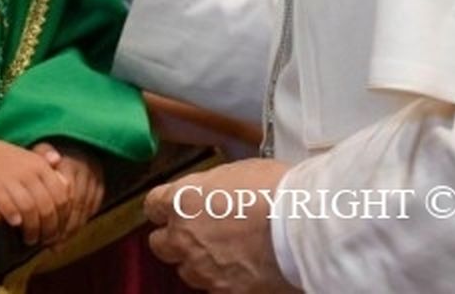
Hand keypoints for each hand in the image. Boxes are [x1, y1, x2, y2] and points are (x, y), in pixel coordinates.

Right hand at [0, 133, 72, 245]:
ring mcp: (10, 178)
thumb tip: (65, 178)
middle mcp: (29, 171)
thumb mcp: (26, 158)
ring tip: (29, 240)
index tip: (58, 232)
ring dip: (32, 229)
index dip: (63, 218)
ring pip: (30, 209)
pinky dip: (13, 215)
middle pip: (48, 206)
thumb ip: (46, 167)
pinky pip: (6, 203)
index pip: (62, 196)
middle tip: (44, 241)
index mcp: (40, 165)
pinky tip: (14, 224)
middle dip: (49, 229)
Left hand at [36, 141, 105, 237]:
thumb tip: (53, 159)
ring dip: (72, 229)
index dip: (53, 216)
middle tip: (49, 244)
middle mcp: (86, 170)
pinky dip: (82, 222)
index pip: (64, 196)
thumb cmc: (51, 148)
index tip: (40, 231)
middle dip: (62, 228)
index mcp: (71, 162)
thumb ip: (43, 155)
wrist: (74, 139)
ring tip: (58, 244)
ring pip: (85, 210)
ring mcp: (96, 178)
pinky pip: (93, 207)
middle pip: (76, 207)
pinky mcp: (101, 184)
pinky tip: (70, 233)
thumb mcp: (43, 148)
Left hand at [145, 159, 296, 292]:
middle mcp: (184, 238)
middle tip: (197, 233)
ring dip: (201, 262)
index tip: (171, 207)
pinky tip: (245, 268)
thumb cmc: (275, 190)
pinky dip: (226, 280)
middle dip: (175, 239)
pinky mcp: (224, 292)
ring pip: (188, 271)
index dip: (164, 207)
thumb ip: (213, 187)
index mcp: (182, 201)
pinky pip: (215, 288)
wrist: (301, 225)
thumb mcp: (237, 172)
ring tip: (227, 252)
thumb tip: (214, 192)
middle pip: (160, 244)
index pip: (153, 205)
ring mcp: (203, 269)